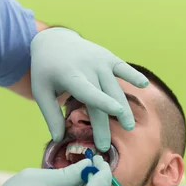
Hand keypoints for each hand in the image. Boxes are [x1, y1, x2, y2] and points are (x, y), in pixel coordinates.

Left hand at [30, 28, 147, 151]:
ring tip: (128, 127)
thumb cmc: (46, 70)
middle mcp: (88, 67)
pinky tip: (144, 84)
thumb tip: (59, 139)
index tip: (116, 112)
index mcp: (70, 75)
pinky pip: (123, 68)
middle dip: (105, 123)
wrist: (53, 40)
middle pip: (102, 98)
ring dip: (123, 108)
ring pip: (115, 88)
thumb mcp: (41, 91)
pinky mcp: (108, 57)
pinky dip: (133, 75)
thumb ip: (51, 115)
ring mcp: (100, 61)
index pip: (88, 91)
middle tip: (105, 146)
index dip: (103, 101)